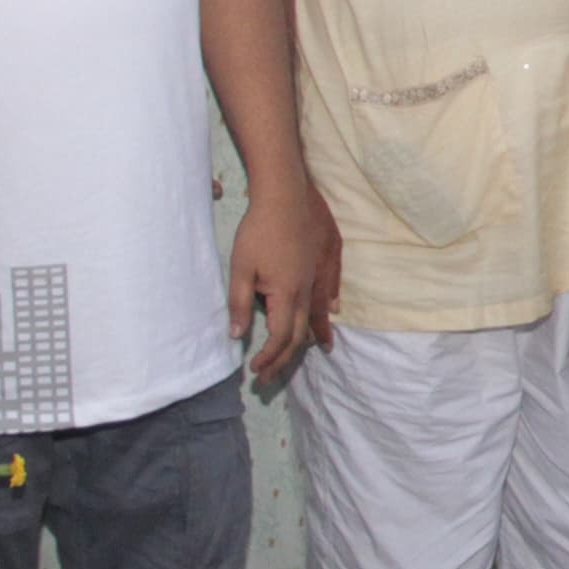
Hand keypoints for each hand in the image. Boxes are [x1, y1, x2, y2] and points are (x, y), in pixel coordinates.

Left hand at [229, 185, 334, 383]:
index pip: (280, 338)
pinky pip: (331, 290)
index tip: (255, 371)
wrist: (287, 194)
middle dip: (286, 358)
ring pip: (320, 313)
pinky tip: (331, 310)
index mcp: (287, 295)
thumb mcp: (241, 269)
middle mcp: (309, 290)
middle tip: (272, 374)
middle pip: (301, 334)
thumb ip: (240, 304)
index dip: (268, 358)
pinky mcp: (328, 258)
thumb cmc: (258, 230)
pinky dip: (329, 307)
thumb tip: (237, 335)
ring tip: (320, 349)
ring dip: (315, 335)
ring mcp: (321, 274)